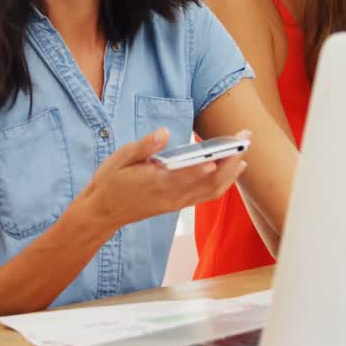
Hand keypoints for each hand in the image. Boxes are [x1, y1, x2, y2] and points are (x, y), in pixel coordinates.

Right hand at [78, 128, 247, 230]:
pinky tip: (228, 171)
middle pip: (209, 182)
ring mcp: (176, 202)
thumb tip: (164, 133)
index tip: (224, 152)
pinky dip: (221, 183)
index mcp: (156, 182)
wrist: (102, 213)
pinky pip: (206, 195)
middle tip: (244, 138)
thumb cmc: (110, 181)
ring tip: (243, 153)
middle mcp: (171, 195)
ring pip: (212, 191)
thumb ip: (144, 146)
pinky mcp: (176, 205)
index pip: (187, 174)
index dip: (207, 165)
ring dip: (231, 173)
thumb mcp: (120, 159)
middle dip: (230, 161)